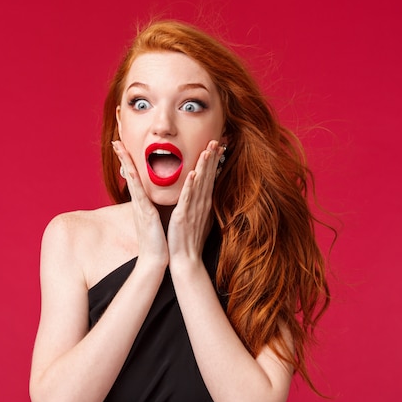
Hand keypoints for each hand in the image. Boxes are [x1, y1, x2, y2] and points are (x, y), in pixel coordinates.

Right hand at [112, 140, 168, 270]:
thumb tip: (154, 199)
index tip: (121, 145)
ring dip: (126, 162)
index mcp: (142, 203)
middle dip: (122, 157)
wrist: (156, 260)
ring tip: (119, 146)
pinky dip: (138, 180)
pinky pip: (141, 194)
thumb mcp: (154, 219)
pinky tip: (133, 168)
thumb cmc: (157, 240)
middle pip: (128, 174)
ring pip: (132, 180)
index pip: (134, 177)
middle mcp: (139, 203)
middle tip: (115, 140)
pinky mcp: (146, 214)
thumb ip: (152, 207)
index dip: (127, 161)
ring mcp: (140, 208)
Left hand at [167, 140, 223, 274]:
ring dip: (204, 166)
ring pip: (200, 183)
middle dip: (212, 158)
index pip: (210, 178)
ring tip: (208, 150)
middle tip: (216, 140)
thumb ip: (199, 205)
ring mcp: (193, 209)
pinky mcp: (183, 216)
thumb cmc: (188, 240)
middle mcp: (201, 204)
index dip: (214, 161)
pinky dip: (191, 186)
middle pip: (208, 176)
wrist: (185, 260)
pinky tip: (194, 173)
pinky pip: (188, 198)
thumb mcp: (196, 218)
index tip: (217, 146)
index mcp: (202, 203)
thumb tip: (203, 195)